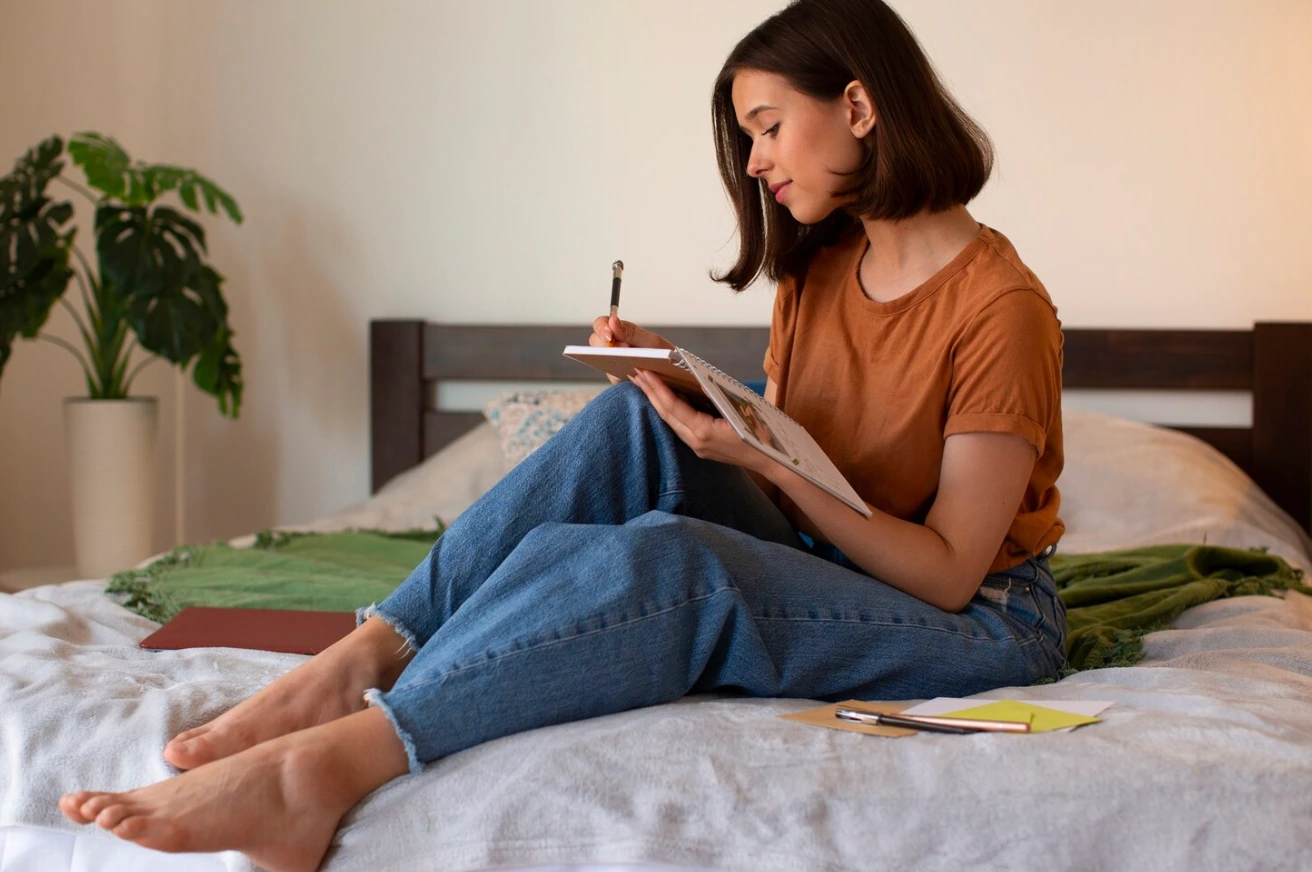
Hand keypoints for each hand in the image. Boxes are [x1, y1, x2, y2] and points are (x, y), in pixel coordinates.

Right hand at [588, 315, 674, 383]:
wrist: (675, 375)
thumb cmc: (663, 355)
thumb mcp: (651, 341)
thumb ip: (631, 332)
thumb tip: (612, 320)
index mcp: (621, 331)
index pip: (602, 324)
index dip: (601, 328)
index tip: (609, 335)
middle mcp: (614, 345)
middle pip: (595, 341)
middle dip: (604, 345)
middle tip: (619, 349)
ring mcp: (613, 361)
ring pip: (600, 359)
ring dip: (612, 360)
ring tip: (629, 361)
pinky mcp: (617, 377)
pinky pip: (612, 376)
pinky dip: (620, 374)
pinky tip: (632, 374)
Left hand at [628, 369, 766, 472]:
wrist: (772, 461)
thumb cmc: (761, 433)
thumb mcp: (739, 409)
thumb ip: (715, 396)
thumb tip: (693, 380)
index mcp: (704, 432)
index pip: (673, 407)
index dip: (657, 389)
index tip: (643, 372)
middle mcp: (696, 442)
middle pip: (666, 415)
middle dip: (649, 393)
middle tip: (634, 373)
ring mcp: (698, 447)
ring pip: (670, 422)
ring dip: (656, 401)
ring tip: (643, 383)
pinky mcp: (701, 448)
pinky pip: (680, 427)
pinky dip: (669, 411)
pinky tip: (663, 399)